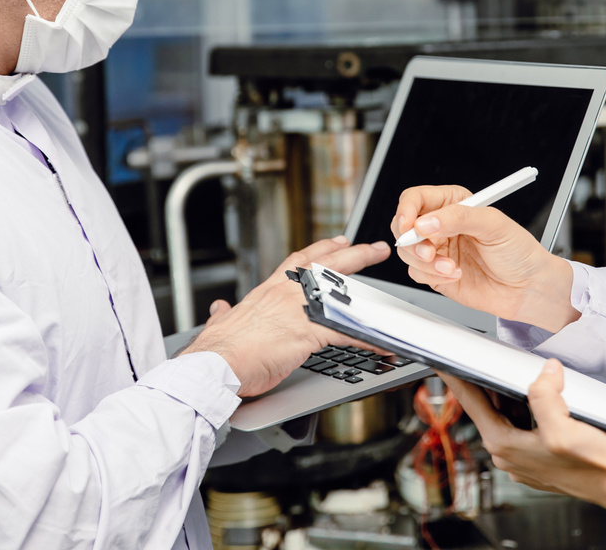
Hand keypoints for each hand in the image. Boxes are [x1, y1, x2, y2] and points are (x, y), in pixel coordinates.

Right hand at [181, 236, 390, 396]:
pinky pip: (347, 331)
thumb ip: (223, 316)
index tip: (336, 241)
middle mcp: (285, 293)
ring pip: (341, 290)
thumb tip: (219, 310)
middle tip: (373, 248)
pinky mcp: (307, 332)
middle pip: (327, 264)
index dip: (320, 250)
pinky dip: (368, 337)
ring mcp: (298, 310)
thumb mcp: (220, 325)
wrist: (215, 364)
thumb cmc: (217, 350)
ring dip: (369, 289)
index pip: (299, 262)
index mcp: (267, 292)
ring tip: (389, 300)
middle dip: (354, 253)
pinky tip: (383, 340)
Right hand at [392, 185, 577, 332]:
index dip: (406, 210)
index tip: (409, 225)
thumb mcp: (494, 225)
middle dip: (411, 240)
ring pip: (407, 251)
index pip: (416, 199)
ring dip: (426, 262)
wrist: (528, 288)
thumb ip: (458, 218)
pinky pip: (417, 273)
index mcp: (454, 204)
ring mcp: (437, 250)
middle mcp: (442, 225)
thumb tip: (426, 222)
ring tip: (450, 266)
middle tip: (428, 251)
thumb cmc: (519, 252)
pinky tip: (455, 274)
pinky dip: (433, 276)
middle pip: (403, 225)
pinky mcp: (435, 273)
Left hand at [440, 362, 605, 518]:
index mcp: (505, 445)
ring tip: (510, 371)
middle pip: (489, 407)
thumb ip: (545, 395)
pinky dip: (525, 406)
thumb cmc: (594, 466)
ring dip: (509, 394)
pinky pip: (524, 423)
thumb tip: (544, 372)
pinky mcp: (540, 454)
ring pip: (508, 414)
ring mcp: (525, 456)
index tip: (441, 362)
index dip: (455, 379)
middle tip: (479, 357)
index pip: (472, 403)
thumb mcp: (563, 427)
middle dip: (486, 382)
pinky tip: (536, 393)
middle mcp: (509, 453)